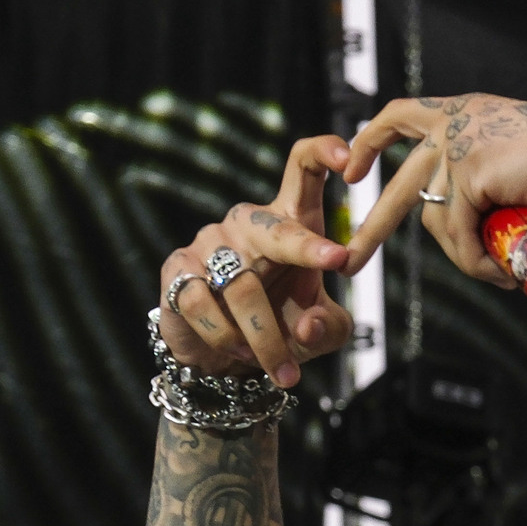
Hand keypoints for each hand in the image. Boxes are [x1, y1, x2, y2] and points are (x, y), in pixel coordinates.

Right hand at [157, 136, 356, 388]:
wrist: (224, 359)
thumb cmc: (283, 328)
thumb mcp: (321, 334)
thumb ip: (327, 328)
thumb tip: (307, 323)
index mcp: (290, 220)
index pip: (302, 168)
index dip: (324, 153)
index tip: (350, 160)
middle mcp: (248, 223)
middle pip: (274, 225)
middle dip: (305, 245)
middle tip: (335, 261)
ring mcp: (208, 242)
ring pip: (242, 286)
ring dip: (267, 338)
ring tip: (284, 372)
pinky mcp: (177, 270)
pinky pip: (203, 306)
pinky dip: (227, 338)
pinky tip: (241, 355)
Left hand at [342, 95, 526, 287]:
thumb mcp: (513, 177)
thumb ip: (479, 189)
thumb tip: (462, 233)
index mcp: (468, 113)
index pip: (404, 117)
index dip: (374, 143)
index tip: (353, 171)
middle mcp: (457, 121)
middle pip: (401, 179)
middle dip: (373, 224)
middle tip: (350, 258)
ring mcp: (460, 143)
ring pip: (435, 220)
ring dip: (464, 256)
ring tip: (497, 272)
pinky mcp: (469, 169)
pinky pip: (458, 233)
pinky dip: (477, 261)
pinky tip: (502, 271)